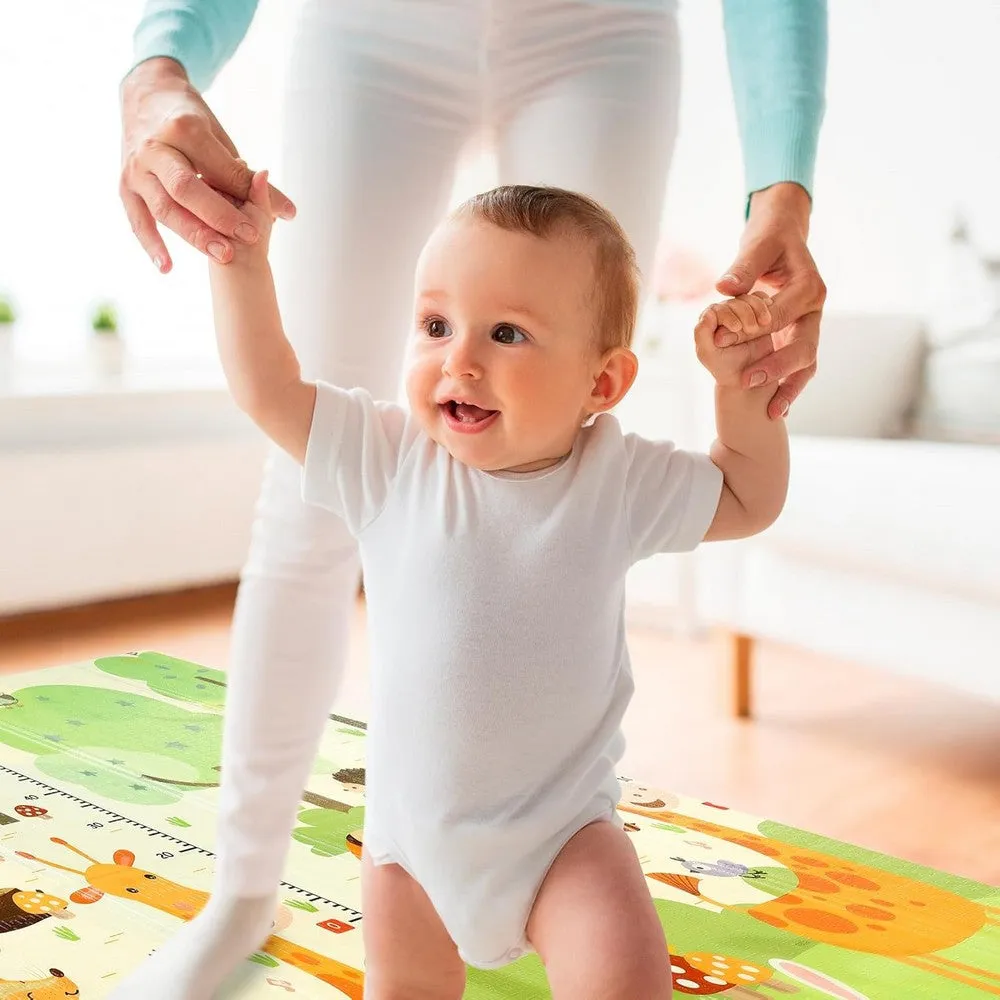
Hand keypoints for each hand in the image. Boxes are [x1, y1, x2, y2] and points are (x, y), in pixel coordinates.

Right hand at [119, 57, 295, 271]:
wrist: (144, 95)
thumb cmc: (191, 121)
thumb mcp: (219, 137)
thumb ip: (247, 176)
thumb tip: (289, 213)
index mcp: (184, 129)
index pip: (219, 168)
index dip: (245, 195)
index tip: (271, 219)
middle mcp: (156, 148)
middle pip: (187, 189)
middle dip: (219, 217)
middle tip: (250, 240)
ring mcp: (136, 169)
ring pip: (164, 207)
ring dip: (194, 235)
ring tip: (223, 256)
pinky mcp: (125, 186)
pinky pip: (137, 220)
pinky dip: (151, 244)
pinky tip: (167, 268)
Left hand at [695, 292, 775, 386]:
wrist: (748, 377)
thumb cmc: (725, 368)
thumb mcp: (708, 354)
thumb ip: (702, 334)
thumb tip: (708, 313)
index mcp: (708, 321)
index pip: (717, 309)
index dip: (727, 315)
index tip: (737, 328)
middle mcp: (723, 313)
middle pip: (734, 301)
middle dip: (744, 312)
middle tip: (752, 329)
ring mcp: (741, 312)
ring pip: (749, 298)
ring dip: (757, 308)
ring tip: (764, 324)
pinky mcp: (757, 313)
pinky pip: (762, 300)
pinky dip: (766, 304)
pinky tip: (769, 316)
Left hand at [715, 183, 825, 418]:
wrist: (784, 235)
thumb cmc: (770, 238)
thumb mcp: (757, 245)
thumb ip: (743, 267)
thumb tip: (724, 288)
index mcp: (809, 286)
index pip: (779, 314)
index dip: (750, 328)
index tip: (721, 340)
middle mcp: (815, 309)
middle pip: (804, 345)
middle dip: (777, 367)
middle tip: (748, 381)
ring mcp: (810, 324)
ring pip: (806, 361)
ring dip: (789, 386)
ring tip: (772, 411)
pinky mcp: (801, 334)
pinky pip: (799, 364)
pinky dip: (789, 386)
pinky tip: (777, 408)